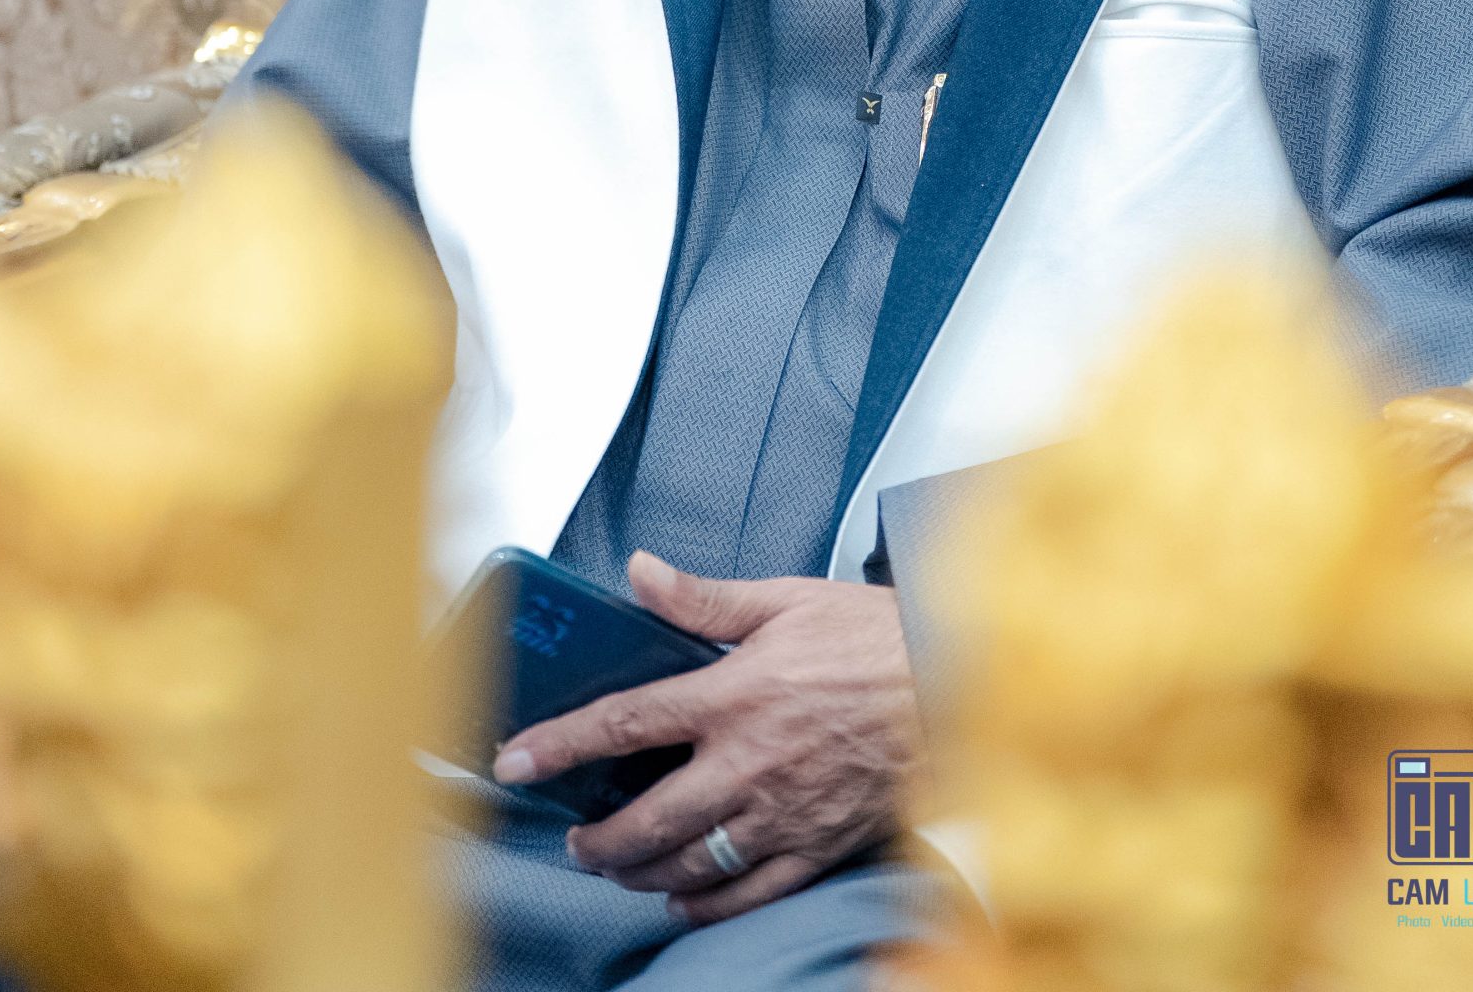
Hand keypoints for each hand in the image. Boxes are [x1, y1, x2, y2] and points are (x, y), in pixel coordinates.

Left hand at [491, 549, 925, 924]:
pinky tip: (684, 895)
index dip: (562, 744)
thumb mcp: (785, 599)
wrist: (956, 683)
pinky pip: (747, 891)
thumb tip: (638, 572)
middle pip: (646, 817)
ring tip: (619, 865)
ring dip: (640, 870)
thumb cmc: (875, 637)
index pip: (625, 723)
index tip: (516, 759)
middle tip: (574, 839)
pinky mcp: (816, 845)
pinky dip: (705, 901)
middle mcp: (748, 762)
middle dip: (596, 838)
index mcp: (733, 694)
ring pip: (688, 862)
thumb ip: (703, 598)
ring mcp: (781, 812)